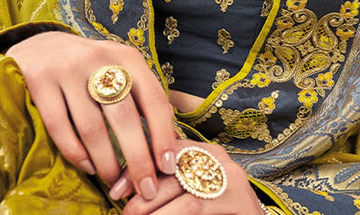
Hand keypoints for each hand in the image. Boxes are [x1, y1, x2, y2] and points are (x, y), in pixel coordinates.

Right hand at [6, 31, 177, 196]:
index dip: (162, 135)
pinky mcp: (41, 82)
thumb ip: (143, 96)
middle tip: (145, 189)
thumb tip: (169, 138)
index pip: (153, 99)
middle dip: (138, 160)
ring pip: (93, 129)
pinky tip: (88, 167)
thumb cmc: (91, 66)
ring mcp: (68, 70)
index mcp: (127, 57)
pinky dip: (76, 154)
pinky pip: (60, 128)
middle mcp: (100, 60)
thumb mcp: (121, 68)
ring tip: (115, 183)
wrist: (42, 45)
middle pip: (125, 119)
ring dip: (107, 163)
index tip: (167, 167)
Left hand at [118, 141, 263, 213]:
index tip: (116, 190)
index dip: (139, 169)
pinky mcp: (244, 206)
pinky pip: (199, 210)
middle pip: (175, 172)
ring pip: (187, 199)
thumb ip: (169, 185)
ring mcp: (235, 184)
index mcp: (206, 152)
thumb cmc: (216, 210)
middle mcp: (222, 161)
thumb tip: (125, 189)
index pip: (167, 151)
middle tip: (125, 212)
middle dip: (144, 194)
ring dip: (157, 214)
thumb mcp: (192, 190)